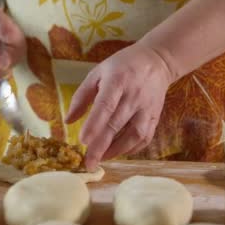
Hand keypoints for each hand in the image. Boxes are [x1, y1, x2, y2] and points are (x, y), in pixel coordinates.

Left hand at [65, 42, 175, 170]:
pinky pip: (145, 138)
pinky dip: (131, 149)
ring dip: (116, 151)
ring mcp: (147, 108)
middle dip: (101, 146)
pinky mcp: (155, 116)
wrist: (157, 61)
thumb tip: (68, 121)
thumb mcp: (97, 73)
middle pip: (116, 124)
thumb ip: (81, 96)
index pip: (105, 105)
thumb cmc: (121, 66)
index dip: (94, 124)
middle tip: (88, 164)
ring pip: (133, 135)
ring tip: (100, 159)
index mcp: (117, 81)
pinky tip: (118, 153)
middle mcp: (134, 96)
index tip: (82, 141)